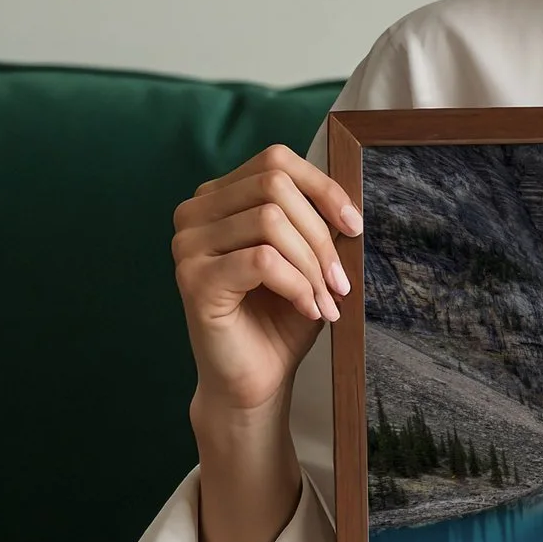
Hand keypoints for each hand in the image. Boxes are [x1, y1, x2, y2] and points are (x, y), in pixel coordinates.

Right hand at [171, 143, 362, 421]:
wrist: (254, 381)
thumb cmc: (279, 319)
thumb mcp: (307, 260)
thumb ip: (317, 223)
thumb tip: (349, 203)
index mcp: (219, 197)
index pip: (274, 161)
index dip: (322, 187)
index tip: (354, 226)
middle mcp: (195, 213)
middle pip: (274, 186)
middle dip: (320, 235)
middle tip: (340, 282)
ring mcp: (188, 245)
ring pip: (269, 221)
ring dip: (312, 265)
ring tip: (326, 302)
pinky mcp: (193, 280)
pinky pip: (261, 260)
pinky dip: (297, 285)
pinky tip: (308, 309)